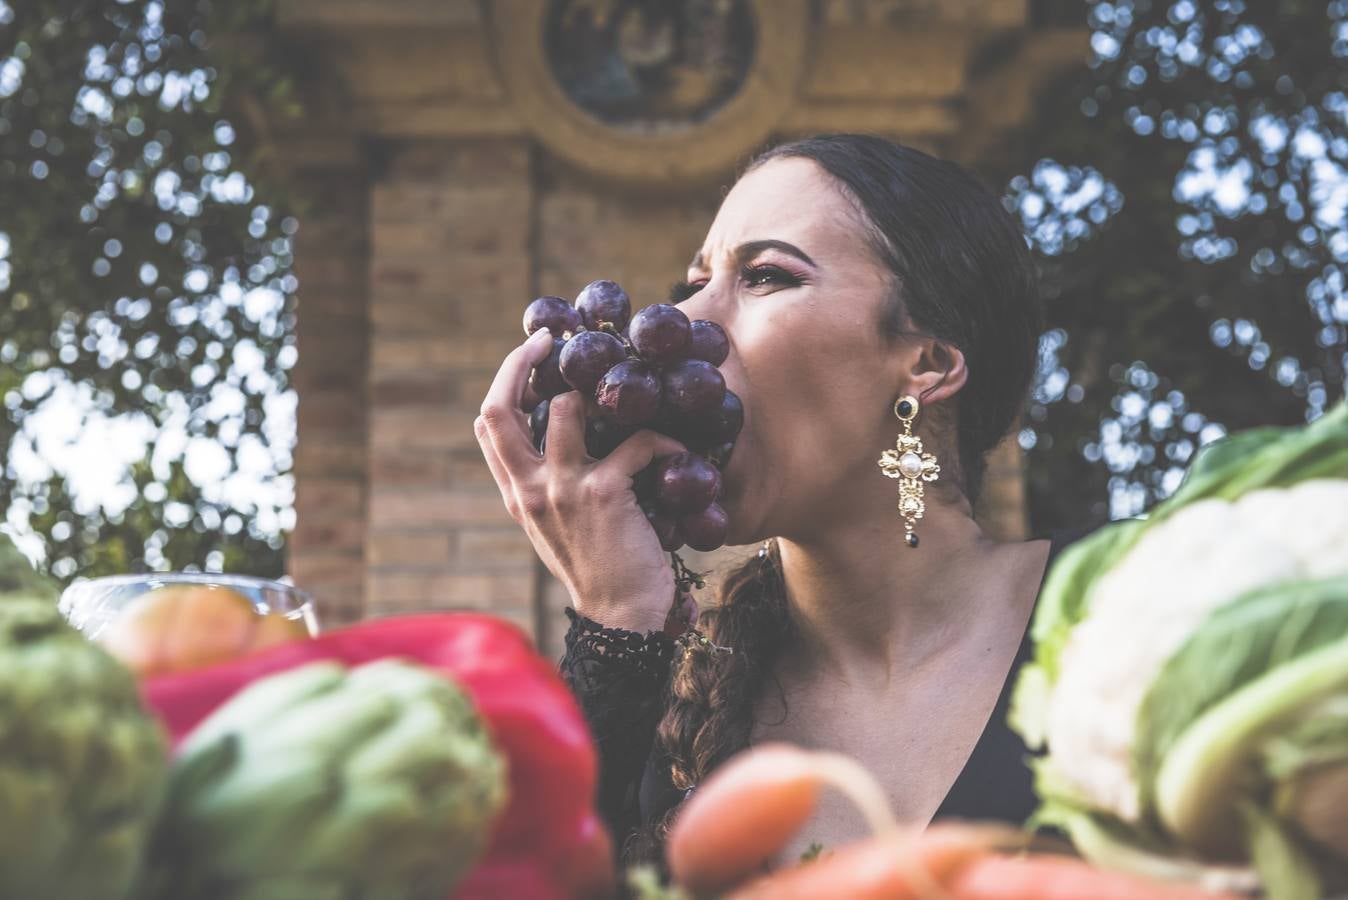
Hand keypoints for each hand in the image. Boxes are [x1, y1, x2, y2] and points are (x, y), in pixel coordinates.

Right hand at [475, 328, 686, 633]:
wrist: (621, 619)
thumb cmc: (600, 572)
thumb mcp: (558, 528)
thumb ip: (550, 486)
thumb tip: (564, 439)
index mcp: (516, 494)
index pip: (488, 425)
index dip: (506, 381)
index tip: (534, 357)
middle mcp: (529, 488)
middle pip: (498, 407)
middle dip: (522, 362)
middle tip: (555, 340)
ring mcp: (562, 488)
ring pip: (570, 408)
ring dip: (605, 394)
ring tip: (632, 398)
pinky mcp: (604, 492)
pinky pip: (637, 441)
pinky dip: (665, 441)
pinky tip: (681, 451)